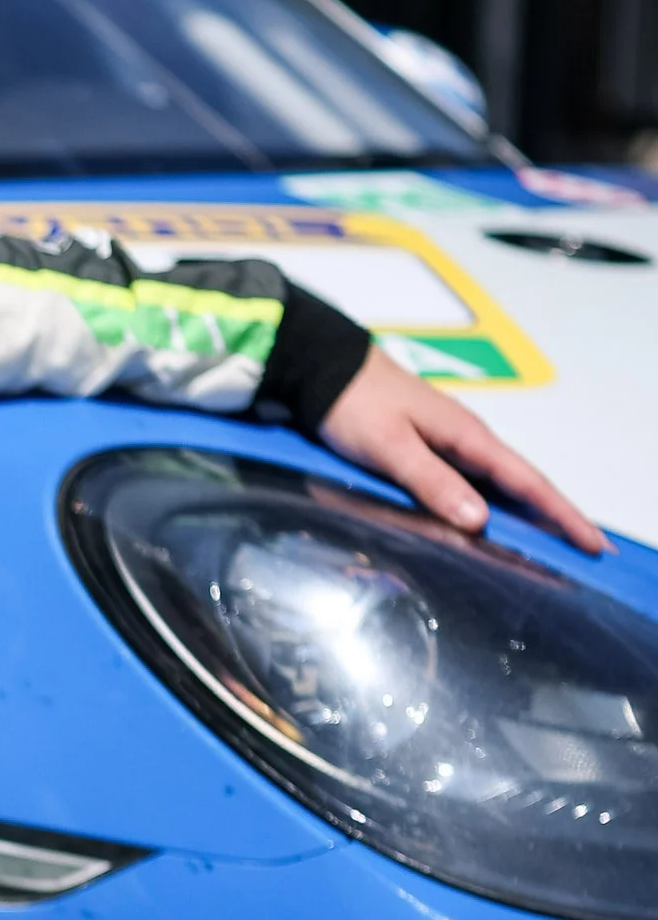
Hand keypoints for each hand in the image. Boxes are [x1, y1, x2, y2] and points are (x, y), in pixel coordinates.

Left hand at [317, 345, 603, 553]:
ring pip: (500, 485)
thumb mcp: (390, 447)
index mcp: (467, 437)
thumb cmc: (355, 404)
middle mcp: (468, 440)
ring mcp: (451, 443)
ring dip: (529, 514)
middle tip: (587, 551)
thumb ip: (432, 482)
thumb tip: (480, 521)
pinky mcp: (431, 448)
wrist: (325, 368)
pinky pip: (475, 482)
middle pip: (523, 486)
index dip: (562, 515)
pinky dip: (495, 504)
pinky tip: (496, 525)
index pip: (527, 482)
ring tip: (553, 546)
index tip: (592, 542)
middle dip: (557, 517)